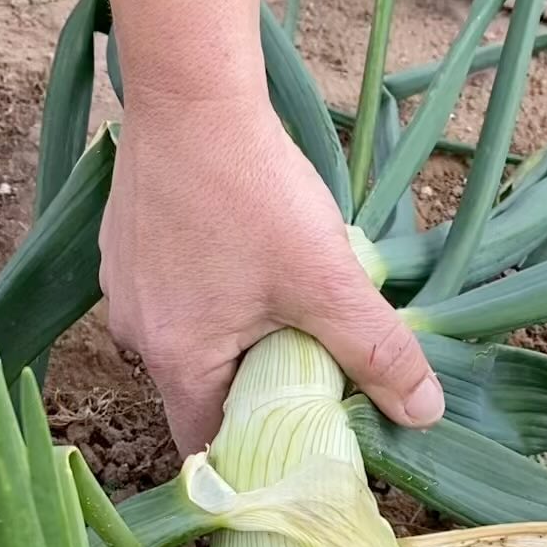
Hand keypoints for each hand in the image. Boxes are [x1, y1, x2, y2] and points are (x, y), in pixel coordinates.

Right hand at [99, 88, 444, 454]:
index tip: (302, 443)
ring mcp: (121, 287)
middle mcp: (134, 335)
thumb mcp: (327, 280)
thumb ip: (377, 352)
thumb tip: (425, 413)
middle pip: (200, 392)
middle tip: (312, 369)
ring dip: (236, 338)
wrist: (189, 91)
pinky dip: (211, 293)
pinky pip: (173, 293)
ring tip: (284, 306)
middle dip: (255, 389)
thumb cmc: (252, 190)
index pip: (208, 445)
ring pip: (189, 340)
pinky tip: (246, 255)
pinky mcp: (124, 245)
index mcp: (175, 361)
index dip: (256, 455)